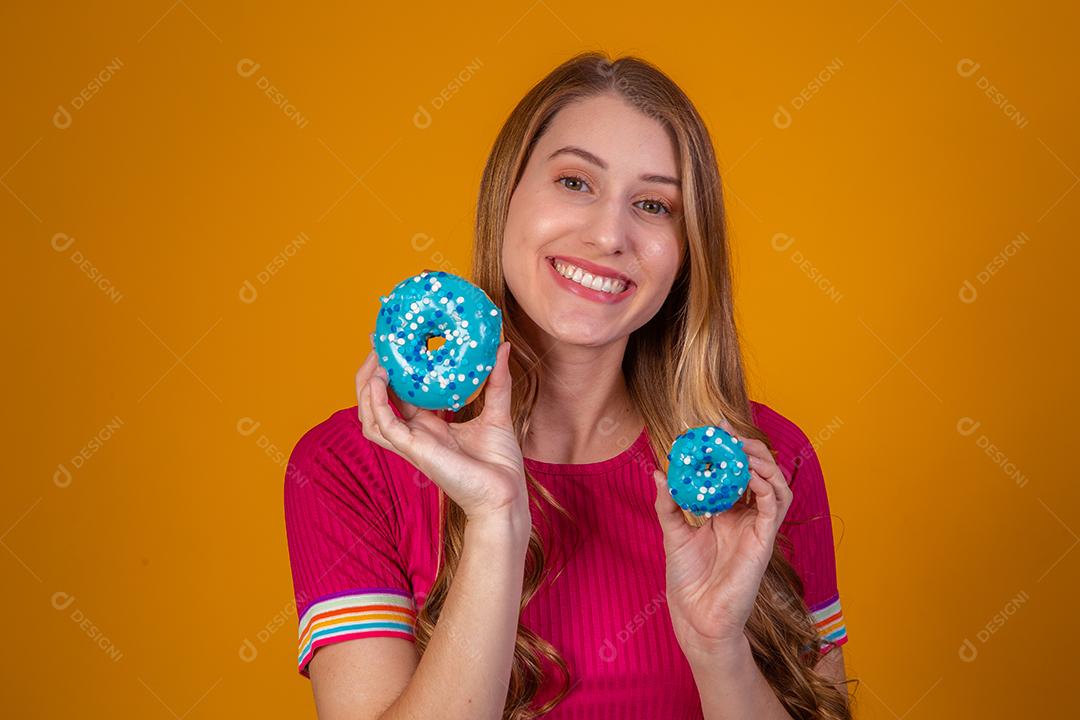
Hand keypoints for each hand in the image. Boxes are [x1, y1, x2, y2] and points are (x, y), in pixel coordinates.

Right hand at [356, 337, 527, 522]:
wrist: (505, 495)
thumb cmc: (500, 463)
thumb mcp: (497, 411)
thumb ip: (496, 380)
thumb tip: (501, 347)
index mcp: (429, 425)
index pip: (399, 393)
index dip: (391, 369)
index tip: (390, 341)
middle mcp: (415, 433)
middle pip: (377, 402)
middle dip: (371, 373)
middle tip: (377, 344)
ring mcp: (412, 443)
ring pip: (370, 416)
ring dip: (366, 387)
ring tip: (374, 360)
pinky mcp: (415, 451)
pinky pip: (384, 426)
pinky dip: (376, 403)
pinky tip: (379, 381)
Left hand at [652, 419, 792, 657]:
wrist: (696, 616)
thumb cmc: (687, 579)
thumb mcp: (673, 533)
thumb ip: (668, 503)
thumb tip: (657, 472)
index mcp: (727, 513)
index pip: (735, 472)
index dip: (729, 449)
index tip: (713, 427)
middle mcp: (746, 518)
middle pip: (758, 473)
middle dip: (747, 448)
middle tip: (727, 433)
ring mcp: (758, 528)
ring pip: (775, 485)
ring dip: (763, 462)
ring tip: (742, 448)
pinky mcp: (764, 542)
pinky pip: (774, 507)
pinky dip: (767, 485)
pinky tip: (750, 472)